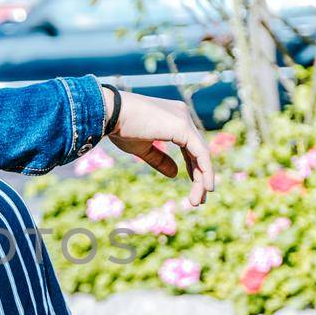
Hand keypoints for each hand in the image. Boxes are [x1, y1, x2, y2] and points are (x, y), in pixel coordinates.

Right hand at [104, 88, 215, 205]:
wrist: (110, 113)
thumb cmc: (120, 128)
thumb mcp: (142, 148)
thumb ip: (160, 159)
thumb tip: (175, 174)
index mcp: (174, 118)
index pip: (191, 147)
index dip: (194, 168)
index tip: (195, 188)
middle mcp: (183, 115)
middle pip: (198, 151)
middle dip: (200, 177)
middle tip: (198, 201)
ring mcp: (184, 119)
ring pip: (201, 154)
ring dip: (202, 179)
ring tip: (197, 201)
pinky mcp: (183, 127)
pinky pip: (200, 153)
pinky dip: (205, 170)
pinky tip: (205, 187)